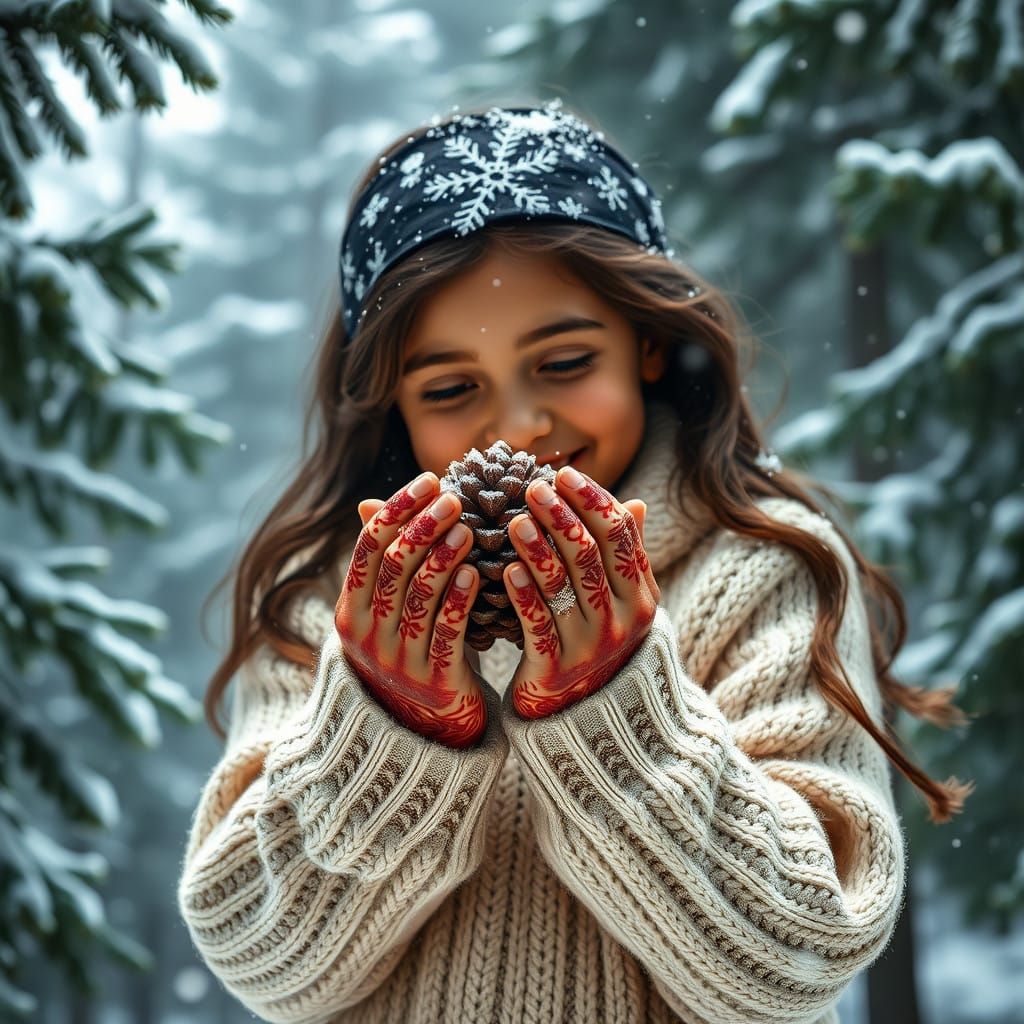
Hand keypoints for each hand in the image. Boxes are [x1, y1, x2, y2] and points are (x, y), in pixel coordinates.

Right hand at [334, 474, 487, 748]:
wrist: (417, 732)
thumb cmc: (405, 651)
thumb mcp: (383, 612)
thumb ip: (381, 565)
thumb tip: (369, 503)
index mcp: (351, 610)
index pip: (368, 548)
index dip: (397, 510)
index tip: (429, 481)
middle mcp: (366, 633)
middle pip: (392, 566)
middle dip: (423, 525)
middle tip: (453, 497)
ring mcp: (397, 658)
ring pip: (418, 595)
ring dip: (443, 555)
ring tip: (468, 527)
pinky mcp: (433, 680)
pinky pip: (446, 632)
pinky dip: (458, 598)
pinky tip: (475, 572)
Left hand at [501, 466, 659, 719]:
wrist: (592, 716)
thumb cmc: (602, 640)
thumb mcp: (625, 602)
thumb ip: (627, 556)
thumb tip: (637, 504)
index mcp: (640, 596)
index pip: (620, 536)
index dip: (592, 500)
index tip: (565, 474)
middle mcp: (620, 620)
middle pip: (589, 555)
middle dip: (560, 516)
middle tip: (533, 488)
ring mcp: (589, 646)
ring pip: (562, 586)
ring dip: (537, 548)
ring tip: (514, 520)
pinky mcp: (556, 670)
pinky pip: (537, 626)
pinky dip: (523, 596)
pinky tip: (507, 571)